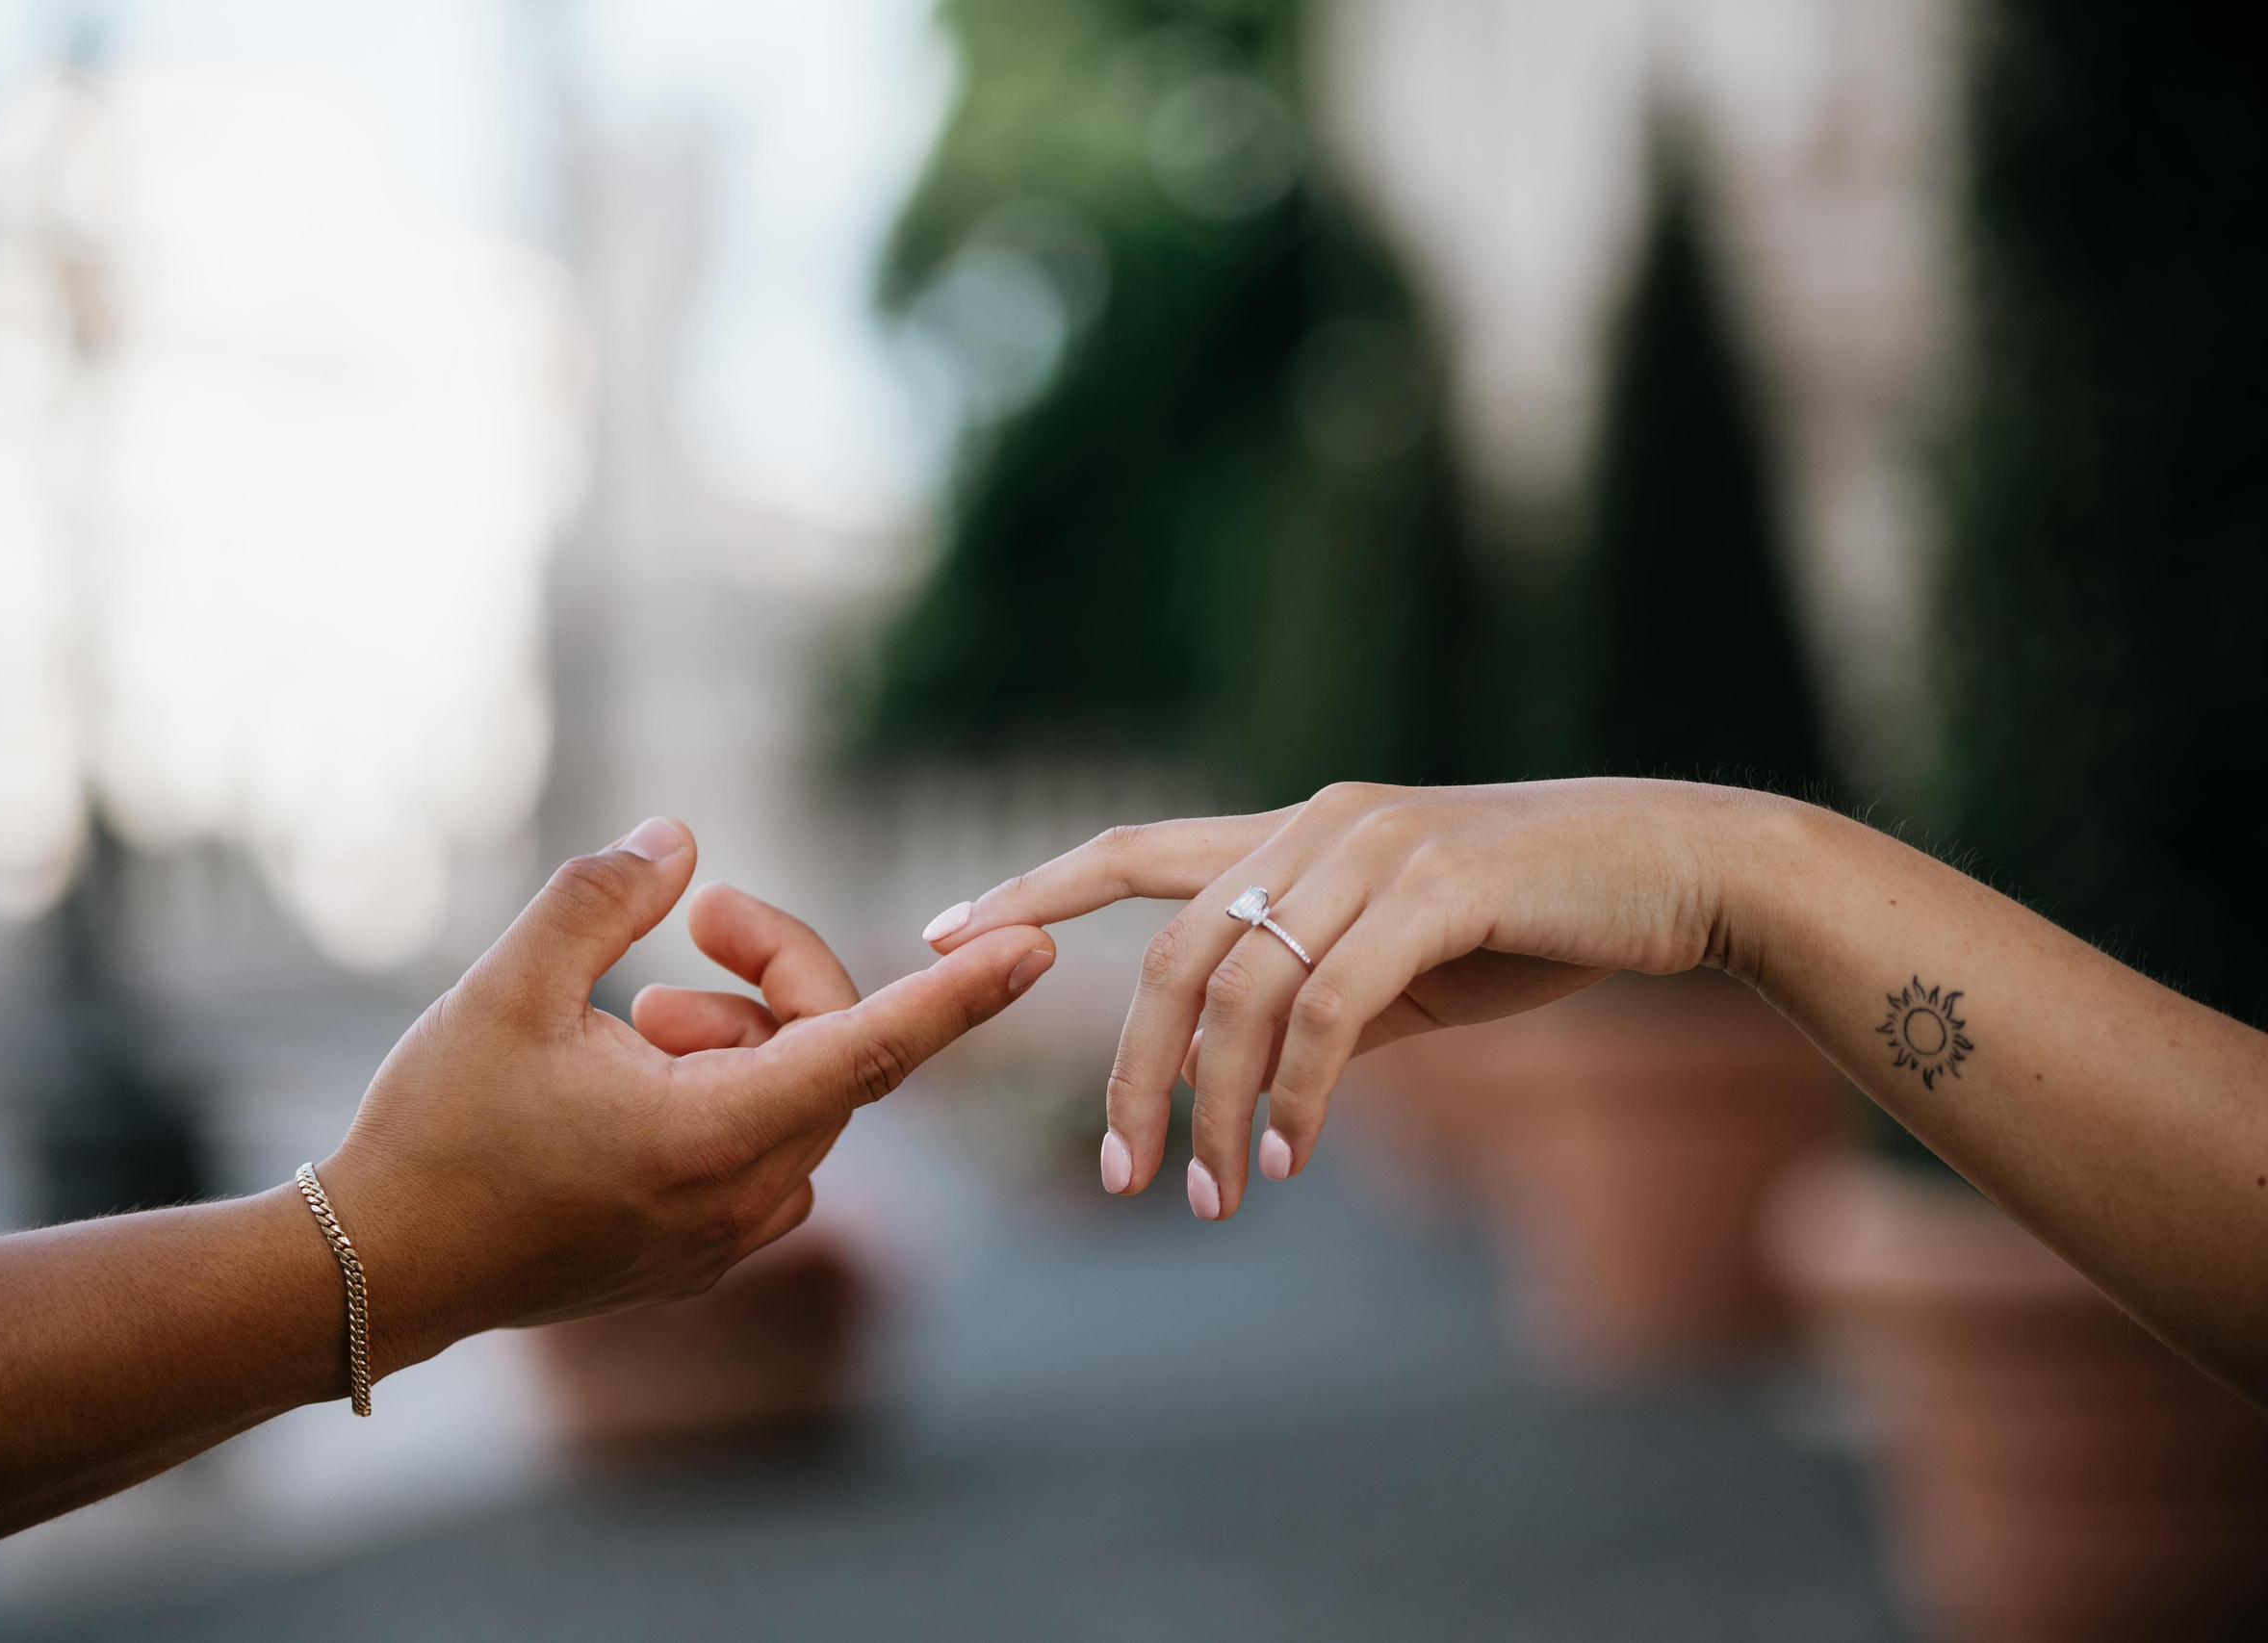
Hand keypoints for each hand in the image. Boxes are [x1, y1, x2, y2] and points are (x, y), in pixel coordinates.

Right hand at [322, 817, 1055, 1371]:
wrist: (378, 1274)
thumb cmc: (437, 1132)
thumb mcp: (508, 988)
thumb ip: (602, 899)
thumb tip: (681, 840)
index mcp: (712, 1138)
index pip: (871, 1051)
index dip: (959, 996)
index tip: (1037, 949)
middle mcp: (743, 1199)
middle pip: (831, 1054)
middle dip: (778, 971)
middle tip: (691, 921)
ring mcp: (727, 1238)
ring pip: (798, 1098)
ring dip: (742, 1031)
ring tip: (637, 1010)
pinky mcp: (700, 1251)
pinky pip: (762, 1145)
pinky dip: (725, 1086)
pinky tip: (635, 1066)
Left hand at [923, 780, 1744, 1218]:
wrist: (1682, 868)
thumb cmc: (1547, 914)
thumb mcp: (1413, 963)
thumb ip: (1327, 1002)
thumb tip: (1254, 1080)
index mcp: (1298, 833)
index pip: (1135, 851)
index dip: (1033, 887)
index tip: (940, 927)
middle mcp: (1317, 826)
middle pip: (1172, 952)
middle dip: (1130, 1072)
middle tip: (1121, 1179)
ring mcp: (1373, 850)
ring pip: (1242, 985)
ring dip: (1213, 1104)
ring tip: (1210, 1196)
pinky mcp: (1435, 889)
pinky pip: (1328, 1006)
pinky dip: (1295, 1092)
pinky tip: (1285, 1157)